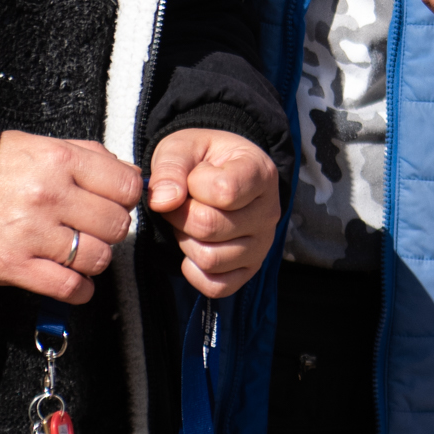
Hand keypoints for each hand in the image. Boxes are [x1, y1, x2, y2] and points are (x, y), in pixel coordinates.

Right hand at [0, 131, 142, 303]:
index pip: (126, 186)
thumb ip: (87, 155)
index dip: (128, 197)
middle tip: (97, 227)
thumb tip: (131, 174)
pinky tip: (78, 283)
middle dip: (113, 228)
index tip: (118, 201)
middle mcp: (50, 196)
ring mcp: (32, 233)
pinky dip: (80, 290)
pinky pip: (67, 287)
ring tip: (83, 252)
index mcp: (59, 160)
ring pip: (98, 258)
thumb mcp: (40, 145)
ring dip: (96, 259)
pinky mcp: (14, 266)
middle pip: (116, 224)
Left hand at [147, 128, 279, 297]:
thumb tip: (163, 202)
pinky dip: (193, 271)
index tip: (190, 178)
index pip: (224, 192)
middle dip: (180, 216)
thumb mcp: (182, 147)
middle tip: (179, 204)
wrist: (216, 173)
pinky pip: (216, 286)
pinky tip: (192, 247)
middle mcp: (269, 212)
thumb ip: (171, 168)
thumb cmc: (200, 159)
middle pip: (210, 227)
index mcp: (260, 173)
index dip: (193, 186)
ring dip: (185, 241)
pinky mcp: (249, 270)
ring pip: (210, 259)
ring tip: (188, 223)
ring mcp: (262, 245)